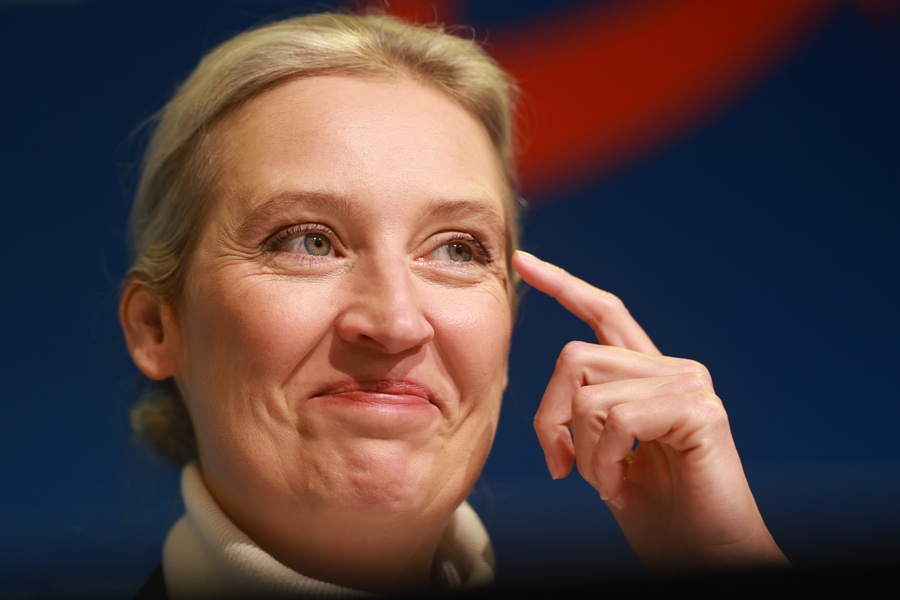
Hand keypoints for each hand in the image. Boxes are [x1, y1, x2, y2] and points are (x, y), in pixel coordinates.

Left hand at [512, 250, 787, 569]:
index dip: (562, 285)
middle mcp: (671, 369)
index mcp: (645, 376)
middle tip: (562, 468)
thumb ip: (582, 415)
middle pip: (573, 358)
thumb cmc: (655, 514)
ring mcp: (689, 385)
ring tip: (605, 485)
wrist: (705, 559)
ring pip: (590, 395)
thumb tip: (550, 400)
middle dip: (550, 418)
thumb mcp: (601, 456)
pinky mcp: (701, 410)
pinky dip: (604, 463)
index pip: (603, 313)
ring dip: (582, 454)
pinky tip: (621, 490)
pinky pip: (619, 420)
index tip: (522, 262)